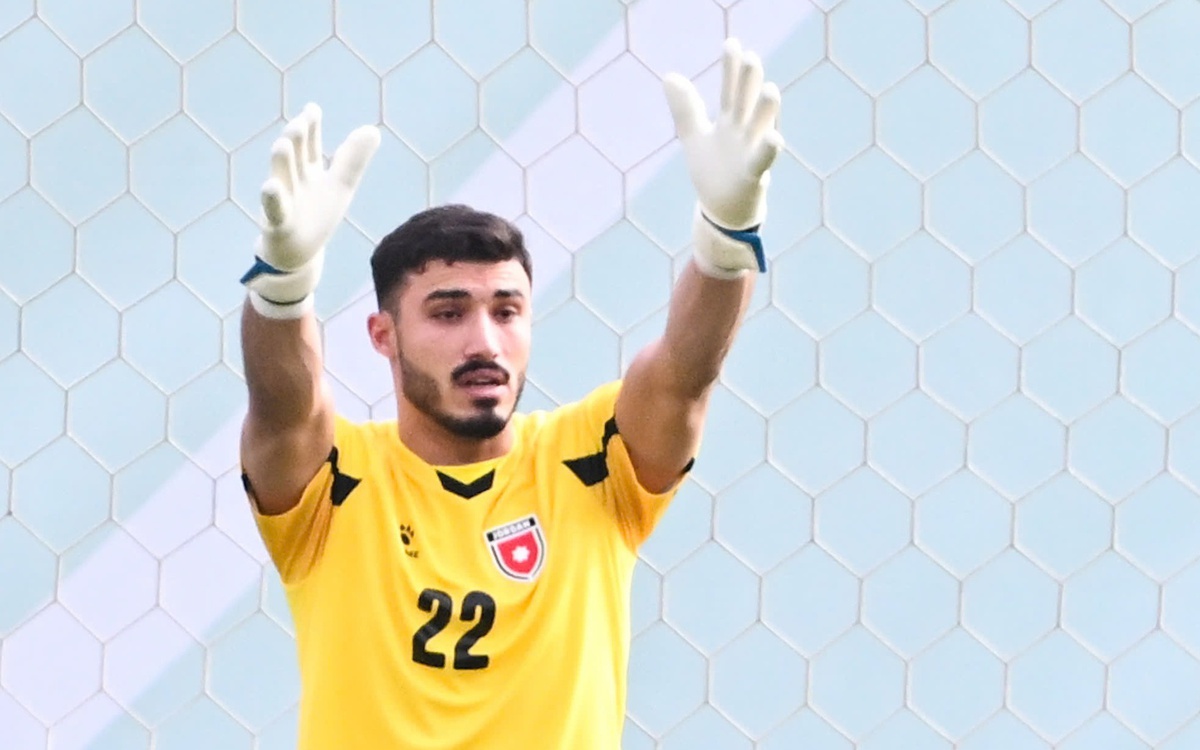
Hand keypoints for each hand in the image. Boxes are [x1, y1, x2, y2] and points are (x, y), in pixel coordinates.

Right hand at [240, 103, 380, 316]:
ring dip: (282, 162)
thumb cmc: (316, 214)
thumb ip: (352, 159)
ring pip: (281, 178)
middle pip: (295, 156)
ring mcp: (284, 200)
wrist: (298, 253)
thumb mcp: (339, 186)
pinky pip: (275, 210)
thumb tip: (373, 129)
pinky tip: (270, 186)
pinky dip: (273, 199)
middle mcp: (293, 180)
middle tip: (301, 122)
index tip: (313, 109)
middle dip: (296, 140)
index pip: (310, 144)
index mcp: (308, 170)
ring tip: (283, 144)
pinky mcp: (278, 224)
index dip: (311, 127)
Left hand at [662, 39, 783, 276]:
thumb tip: (669, 75)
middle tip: (751, 57)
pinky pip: (763, 160)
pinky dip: (769, 150)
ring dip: (766, 111)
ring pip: (761, 127)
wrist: (722, 210)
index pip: (730, 90)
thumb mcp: (694, 137)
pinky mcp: (754, 175)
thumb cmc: (714, 172)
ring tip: (770, 88)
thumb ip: (685, 108)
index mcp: (730, 122)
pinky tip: (775, 137)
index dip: (730, 69)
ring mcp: (751, 152)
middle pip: (747, 103)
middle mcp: (745, 132)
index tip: (731, 42)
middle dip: (750, 83)